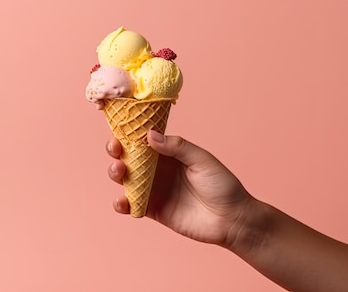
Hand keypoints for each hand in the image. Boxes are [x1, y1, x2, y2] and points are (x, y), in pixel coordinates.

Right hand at [106, 130, 254, 247]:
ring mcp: (153, 190)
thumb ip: (176, 147)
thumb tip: (149, 135)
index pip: (143, 139)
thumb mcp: (201, 160)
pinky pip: (131, 205)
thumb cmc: (222, 185)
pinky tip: (122, 201)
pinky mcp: (152, 210)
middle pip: (128, 157)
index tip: (119, 128)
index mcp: (168, 153)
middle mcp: (157, 169)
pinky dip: (121, 203)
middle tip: (115, 149)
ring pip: (125, 179)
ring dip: (115, 173)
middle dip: (116, 151)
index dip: (128, 132)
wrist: (232, 220)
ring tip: (119, 170)